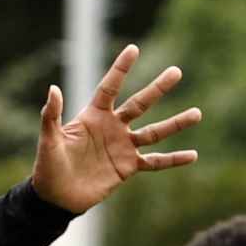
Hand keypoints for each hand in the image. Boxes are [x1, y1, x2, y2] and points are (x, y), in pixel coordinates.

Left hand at [31, 44, 201, 214]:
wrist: (56, 197)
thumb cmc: (48, 166)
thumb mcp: (49, 140)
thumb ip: (52, 115)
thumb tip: (53, 88)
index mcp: (93, 116)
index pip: (109, 88)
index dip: (120, 69)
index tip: (133, 49)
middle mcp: (112, 127)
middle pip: (139, 104)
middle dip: (157, 88)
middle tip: (176, 72)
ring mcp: (123, 146)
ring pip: (154, 132)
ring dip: (175, 124)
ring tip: (197, 113)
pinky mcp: (128, 167)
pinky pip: (155, 162)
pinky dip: (173, 159)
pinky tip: (193, 155)